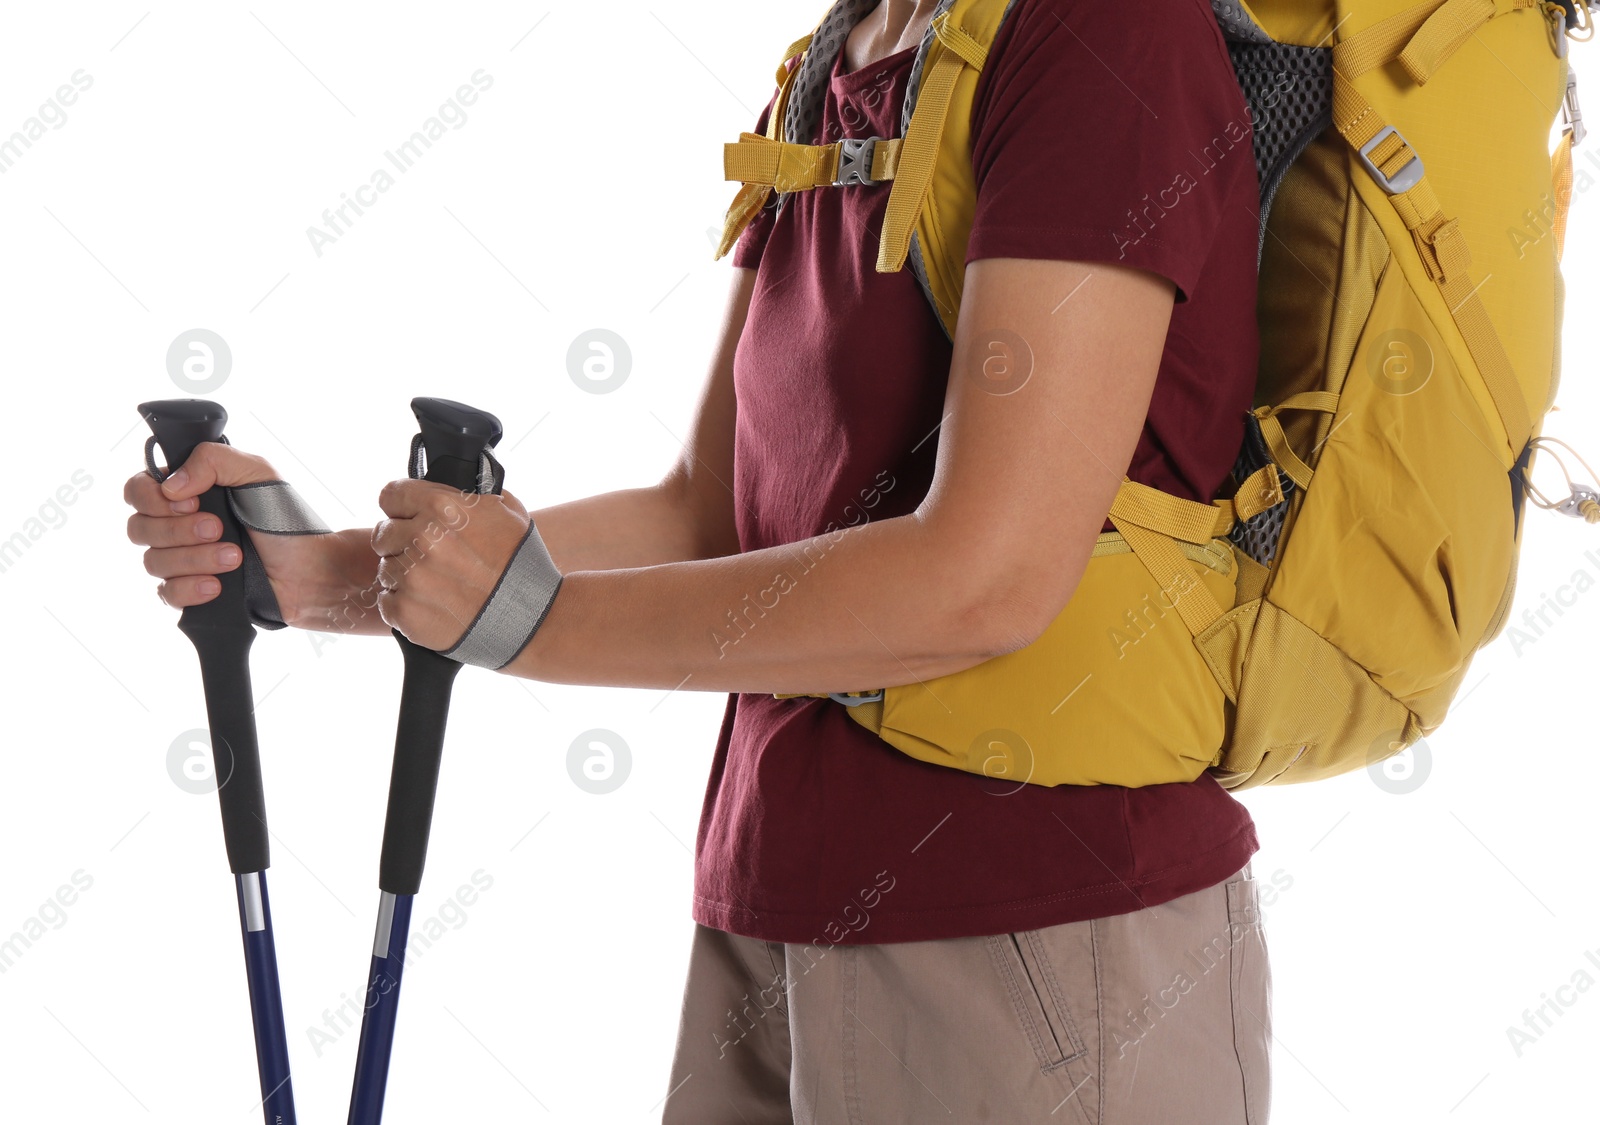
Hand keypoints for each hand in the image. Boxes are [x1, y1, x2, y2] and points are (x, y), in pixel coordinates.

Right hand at [125, 442, 342, 622]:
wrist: (313, 570)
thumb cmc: (288, 520)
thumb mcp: (257, 473)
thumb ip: (212, 460)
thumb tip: (171, 486)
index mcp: (189, 491)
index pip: (138, 490)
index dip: (154, 498)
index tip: (192, 502)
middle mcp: (180, 524)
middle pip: (139, 528)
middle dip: (179, 531)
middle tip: (219, 529)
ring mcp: (185, 559)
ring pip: (152, 562)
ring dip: (194, 559)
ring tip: (235, 557)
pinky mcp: (194, 591)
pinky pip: (165, 595)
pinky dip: (189, 589)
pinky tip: (216, 586)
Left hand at [372, 479, 531, 649]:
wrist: (533, 620)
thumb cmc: (523, 566)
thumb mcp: (506, 512)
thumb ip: (468, 496)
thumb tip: (446, 489)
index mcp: (442, 507)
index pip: (391, 496)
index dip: (400, 507)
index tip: (408, 517)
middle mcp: (421, 539)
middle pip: (383, 533)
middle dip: (401, 542)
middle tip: (429, 557)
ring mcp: (411, 577)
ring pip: (386, 568)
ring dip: (404, 575)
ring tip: (438, 585)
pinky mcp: (405, 611)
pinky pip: (387, 601)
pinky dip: (404, 604)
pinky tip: (433, 605)